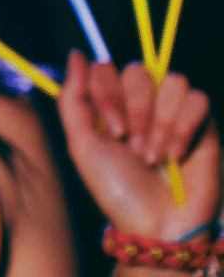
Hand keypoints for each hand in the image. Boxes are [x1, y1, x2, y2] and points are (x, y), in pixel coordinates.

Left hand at [57, 54, 218, 241]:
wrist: (155, 223)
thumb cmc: (115, 187)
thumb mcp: (82, 144)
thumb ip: (73, 97)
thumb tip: (76, 53)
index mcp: (108, 103)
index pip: (105, 68)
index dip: (108, 95)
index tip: (112, 131)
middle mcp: (140, 101)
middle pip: (138, 71)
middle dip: (136, 113)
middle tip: (134, 148)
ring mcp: (172, 110)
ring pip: (171, 81)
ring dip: (160, 124)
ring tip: (154, 157)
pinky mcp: (203, 123)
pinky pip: (198, 99)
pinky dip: (183, 130)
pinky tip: (176, 156)